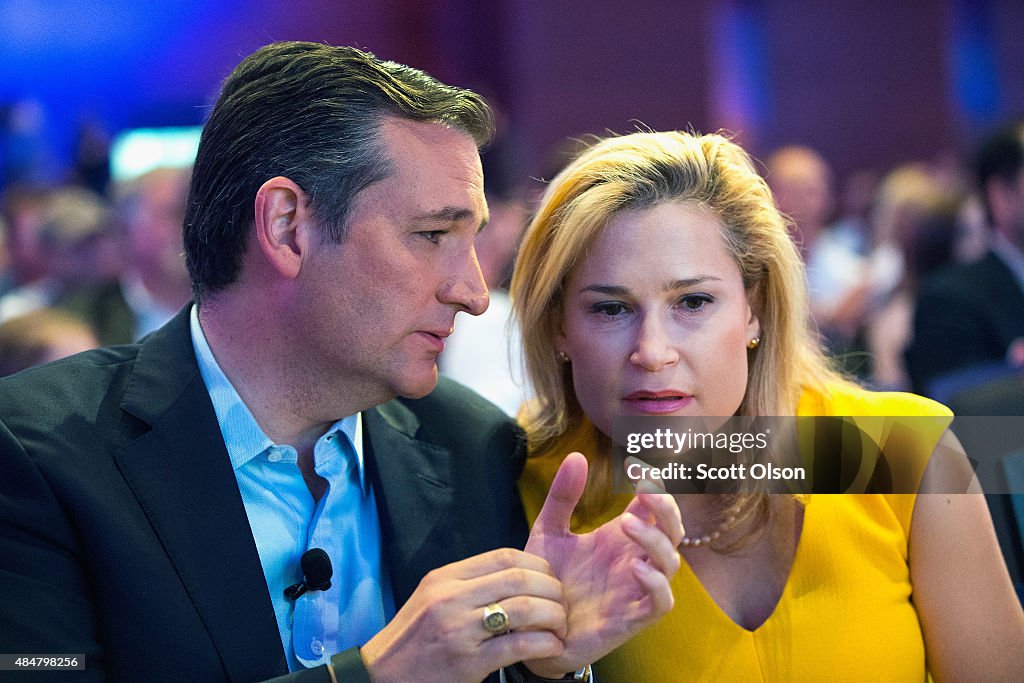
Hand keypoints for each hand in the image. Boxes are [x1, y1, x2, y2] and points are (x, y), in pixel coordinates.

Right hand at [360, 549, 567, 682]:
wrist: (383, 675)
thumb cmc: (414, 638)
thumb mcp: (432, 597)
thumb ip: (467, 583)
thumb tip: (514, 573)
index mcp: (445, 578)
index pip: (503, 556)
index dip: (536, 564)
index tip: (549, 577)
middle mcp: (451, 598)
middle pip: (518, 578)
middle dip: (551, 588)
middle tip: (562, 601)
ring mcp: (459, 630)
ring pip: (523, 609)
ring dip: (553, 615)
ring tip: (560, 624)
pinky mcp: (468, 662)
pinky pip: (518, 645)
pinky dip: (544, 644)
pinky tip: (552, 645)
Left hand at [522, 452, 682, 677]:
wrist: (533, 626)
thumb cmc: (548, 579)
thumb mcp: (549, 531)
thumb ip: (562, 496)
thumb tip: (577, 455)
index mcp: (620, 536)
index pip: (653, 506)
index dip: (654, 484)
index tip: (636, 466)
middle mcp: (635, 558)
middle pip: (672, 530)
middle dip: (667, 508)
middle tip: (647, 489)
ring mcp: (637, 588)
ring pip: (670, 562)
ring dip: (656, 541)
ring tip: (627, 524)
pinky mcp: (632, 618)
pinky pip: (661, 602)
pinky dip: (656, 585)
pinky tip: (636, 568)